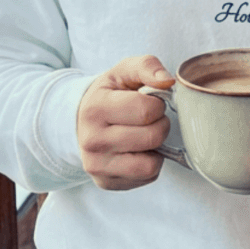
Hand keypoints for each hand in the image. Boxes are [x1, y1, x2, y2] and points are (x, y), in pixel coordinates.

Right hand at [77, 55, 174, 190]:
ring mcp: (97, 165)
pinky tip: (137, 151)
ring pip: (151, 164)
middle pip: (152, 137)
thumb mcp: (123, 71)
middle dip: (160, 125)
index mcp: (95, 108)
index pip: (147, 110)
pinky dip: (150, 164)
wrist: (81, 120)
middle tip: (149, 119)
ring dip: (156, 147)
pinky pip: (147, 177)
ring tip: (144, 135)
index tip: (149, 102)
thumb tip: (167, 82)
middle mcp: (92, 140)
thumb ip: (147, 66)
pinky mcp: (105, 182)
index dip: (157, 104)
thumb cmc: (109, 94)